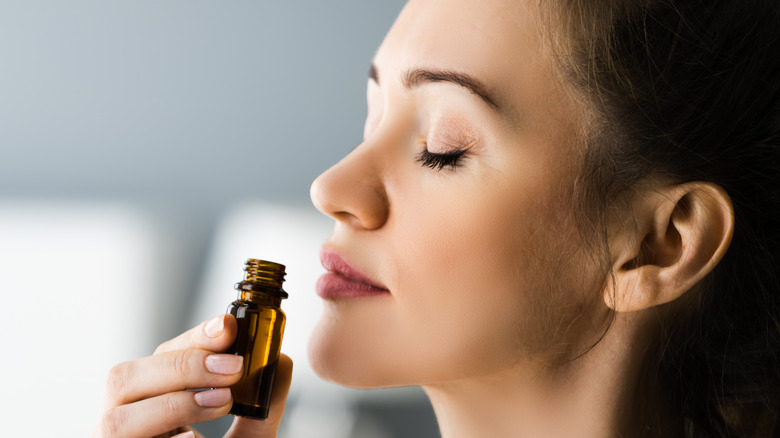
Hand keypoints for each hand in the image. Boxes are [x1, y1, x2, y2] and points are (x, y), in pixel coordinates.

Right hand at [92, 314, 292, 437]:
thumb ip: (261, 405)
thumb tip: (283, 362)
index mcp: (147, 405)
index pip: (159, 358)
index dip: (191, 339)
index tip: (229, 326)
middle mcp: (121, 425)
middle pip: (122, 379)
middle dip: (181, 367)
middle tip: (233, 367)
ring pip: (115, 420)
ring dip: (172, 403)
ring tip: (221, 401)